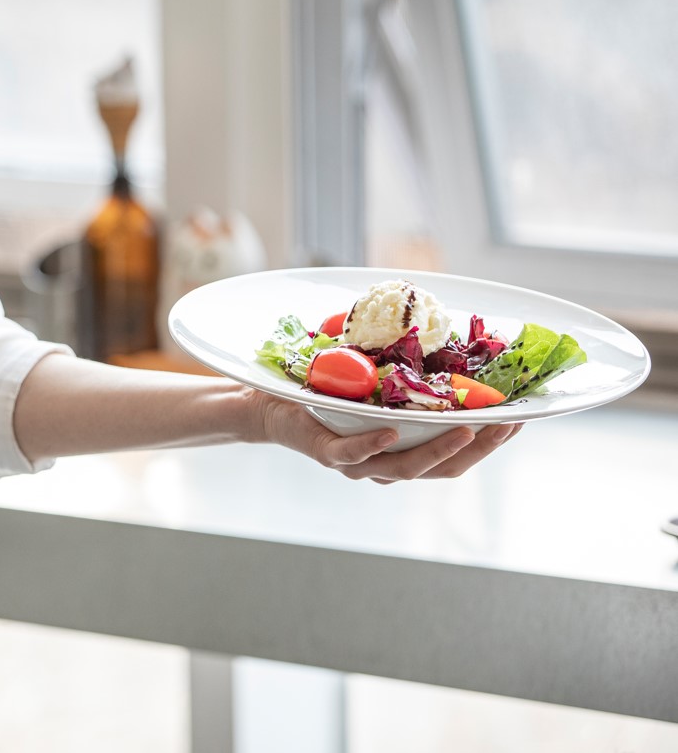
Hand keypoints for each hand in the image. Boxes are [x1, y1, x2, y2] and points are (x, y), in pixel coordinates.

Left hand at [249, 389, 521, 481]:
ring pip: (404, 467)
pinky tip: (393, 431)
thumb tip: (449, 328)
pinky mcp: (327, 454)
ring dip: (438, 450)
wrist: (272, 404)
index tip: (523, 418)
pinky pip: (352, 454)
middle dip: (480, 448)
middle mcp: (387, 464)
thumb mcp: (378, 376)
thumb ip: (412, 366)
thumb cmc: (328, 390)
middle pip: (443, 468)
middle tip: (508, 425)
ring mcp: (358, 463)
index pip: (459, 453)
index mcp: (405, 448)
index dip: (492, 440)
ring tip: (467, 429)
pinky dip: (373, 444)